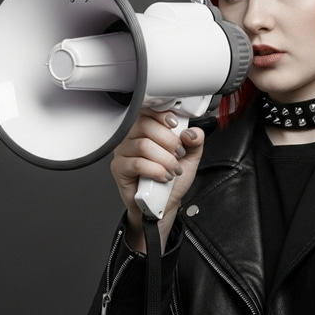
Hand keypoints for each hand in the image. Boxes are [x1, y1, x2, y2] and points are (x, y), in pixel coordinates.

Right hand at [110, 109, 204, 250]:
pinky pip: (137, 163)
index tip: (175, 124)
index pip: (148, 110)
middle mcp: (132, 137)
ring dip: (165, 159)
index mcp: (147, 130)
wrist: (164, 203)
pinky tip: (162, 176)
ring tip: (172, 170)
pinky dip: (155, 170)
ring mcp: (123, 152)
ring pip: (143, 145)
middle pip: (146, 126)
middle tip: (178, 154)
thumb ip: (195, 141)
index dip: (162, 114)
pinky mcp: (119, 168)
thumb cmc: (172, 179)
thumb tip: (191, 132)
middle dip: (169, 141)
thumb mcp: (190, 157)